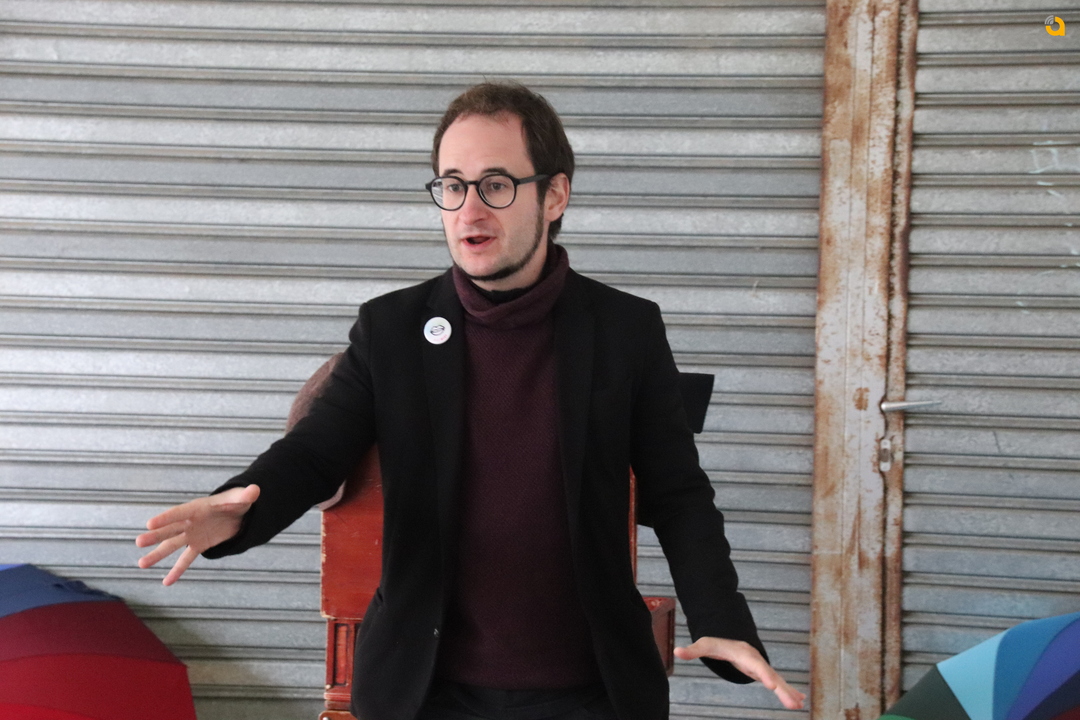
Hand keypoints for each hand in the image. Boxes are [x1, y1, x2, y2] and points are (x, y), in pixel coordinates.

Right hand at [135, 484, 259, 585]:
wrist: (237, 513)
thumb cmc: (236, 502)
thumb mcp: (241, 498)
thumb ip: (246, 496)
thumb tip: (255, 490)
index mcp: (197, 508)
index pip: (180, 513)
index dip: (166, 518)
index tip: (149, 523)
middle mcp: (190, 522)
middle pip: (171, 529)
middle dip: (156, 536)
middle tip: (139, 542)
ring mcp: (192, 535)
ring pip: (172, 545)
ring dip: (157, 554)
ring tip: (141, 564)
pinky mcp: (198, 545)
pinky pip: (185, 559)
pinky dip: (177, 571)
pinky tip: (166, 582)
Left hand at [674, 637, 805, 709]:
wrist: (730, 635)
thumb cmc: (717, 642)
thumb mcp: (704, 644)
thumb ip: (692, 650)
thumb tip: (676, 652)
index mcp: (744, 654)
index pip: (755, 665)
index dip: (763, 673)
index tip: (771, 684)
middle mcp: (756, 660)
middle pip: (771, 675)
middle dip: (782, 689)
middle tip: (794, 704)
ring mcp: (762, 667)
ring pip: (777, 680)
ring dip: (789, 692)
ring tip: (800, 705)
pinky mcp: (764, 673)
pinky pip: (778, 683)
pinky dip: (789, 690)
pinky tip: (800, 700)